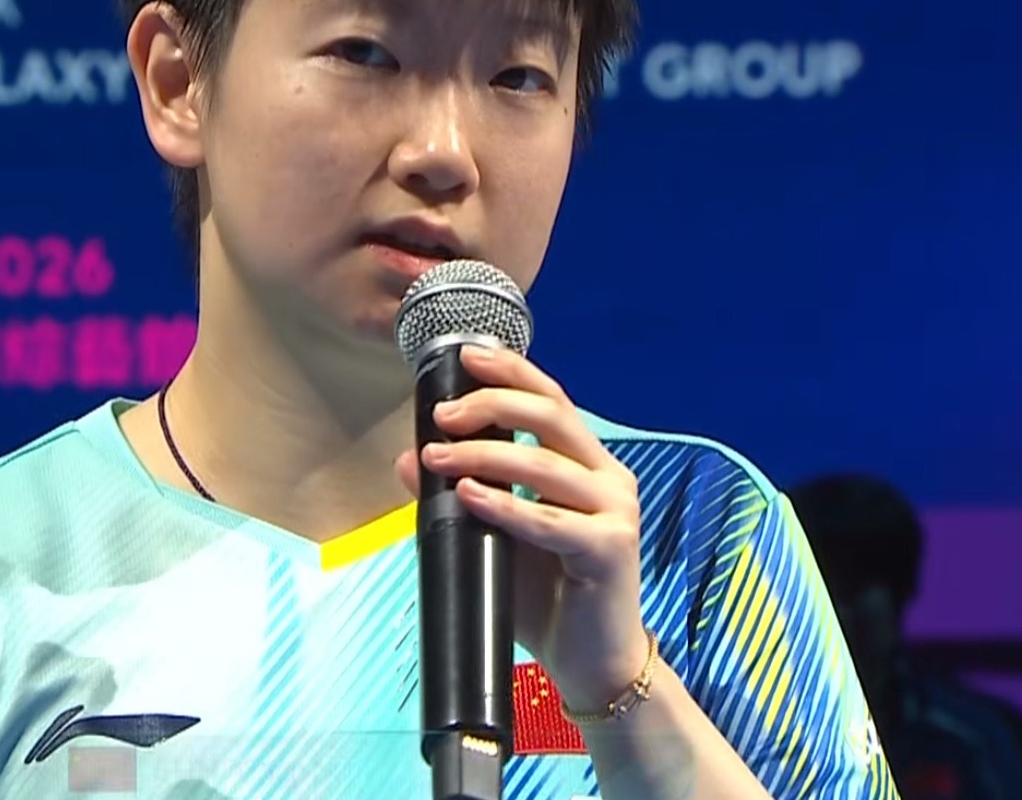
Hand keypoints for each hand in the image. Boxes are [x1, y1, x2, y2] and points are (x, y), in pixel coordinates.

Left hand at [395, 344, 650, 713]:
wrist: (589, 663)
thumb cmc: (545, 597)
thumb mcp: (491, 537)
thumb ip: (458, 496)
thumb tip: (406, 460)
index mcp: (587, 463)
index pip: (550, 400)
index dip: (511, 372)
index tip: (466, 357)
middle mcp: (608, 477)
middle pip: (551, 416)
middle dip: (492, 405)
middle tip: (443, 415)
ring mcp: (615, 511)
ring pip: (545, 464)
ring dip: (484, 456)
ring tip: (437, 457)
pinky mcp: (611, 549)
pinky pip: (551, 521)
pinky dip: (507, 505)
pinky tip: (470, 496)